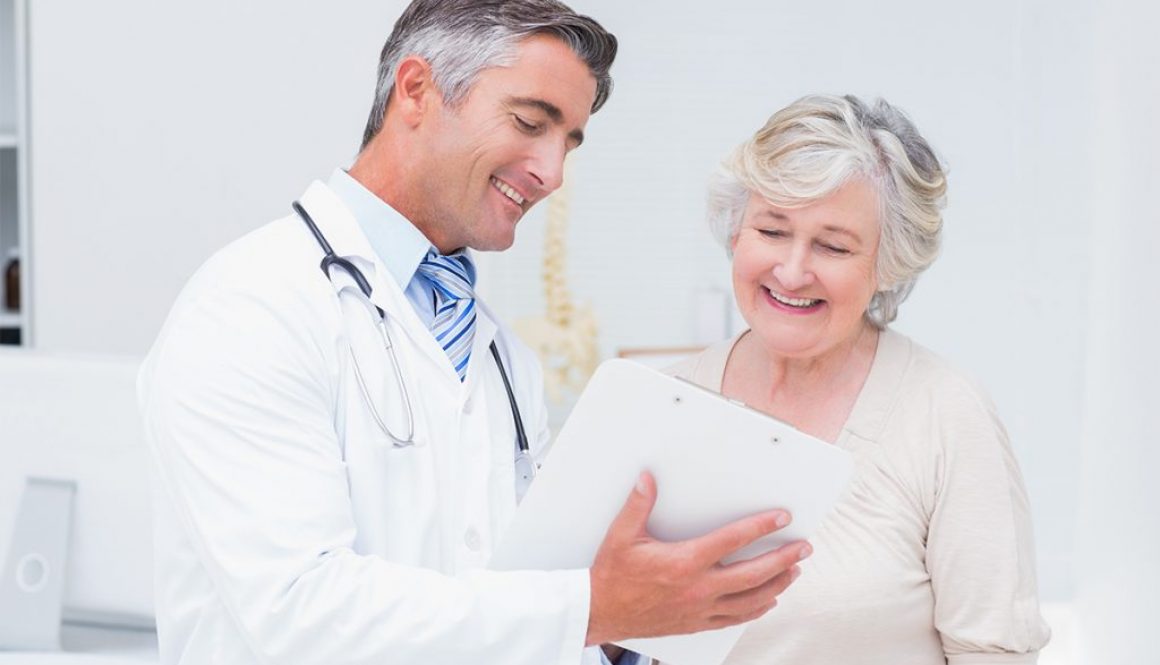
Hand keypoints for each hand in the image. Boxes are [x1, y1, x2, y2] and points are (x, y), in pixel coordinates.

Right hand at [586, 471, 810, 645]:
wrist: (600, 612)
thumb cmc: (612, 576)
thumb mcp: (621, 536)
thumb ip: (639, 505)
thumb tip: (648, 479)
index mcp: (685, 563)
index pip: (733, 540)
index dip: (761, 526)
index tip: (781, 517)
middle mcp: (698, 588)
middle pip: (754, 574)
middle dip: (784, 559)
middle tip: (803, 547)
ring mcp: (700, 609)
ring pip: (750, 599)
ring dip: (777, 584)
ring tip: (794, 571)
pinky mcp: (696, 623)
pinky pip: (735, 618)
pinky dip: (757, 609)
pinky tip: (768, 601)